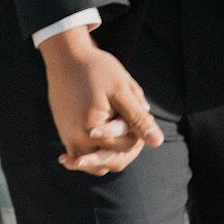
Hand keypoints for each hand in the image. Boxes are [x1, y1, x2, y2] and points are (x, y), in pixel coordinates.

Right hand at [39, 27, 163, 174]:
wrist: (66, 58)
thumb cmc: (96, 70)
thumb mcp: (121, 92)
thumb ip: (139, 119)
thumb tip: (158, 142)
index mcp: (90, 132)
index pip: (127, 146)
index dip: (138, 131)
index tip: (136, 110)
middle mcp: (76, 142)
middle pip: (114, 161)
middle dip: (127, 146)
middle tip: (131, 122)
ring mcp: (69, 141)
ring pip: (99, 165)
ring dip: (113, 153)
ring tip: (121, 130)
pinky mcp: (66, 137)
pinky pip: (85, 158)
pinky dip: (97, 153)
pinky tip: (106, 138)